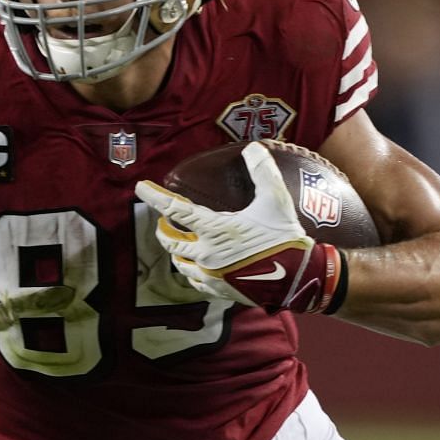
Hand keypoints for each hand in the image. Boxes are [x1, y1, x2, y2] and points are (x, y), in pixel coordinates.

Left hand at [136, 141, 339, 312]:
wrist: (299, 278)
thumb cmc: (286, 237)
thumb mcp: (276, 199)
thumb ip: (263, 171)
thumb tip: (252, 148)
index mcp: (215, 230)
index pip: (175, 210)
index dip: (154, 197)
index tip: (140, 187)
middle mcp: (207, 254)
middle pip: (170, 241)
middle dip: (162, 229)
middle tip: (162, 221)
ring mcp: (212, 275)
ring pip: (180, 263)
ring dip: (175, 251)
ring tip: (177, 244)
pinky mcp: (220, 291)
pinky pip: (194, 282)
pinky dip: (190, 271)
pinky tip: (195, 267)